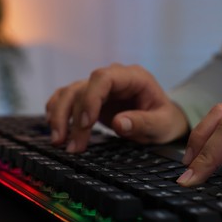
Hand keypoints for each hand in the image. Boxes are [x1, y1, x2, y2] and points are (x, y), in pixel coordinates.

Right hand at [46, 63, 188, 151]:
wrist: (163, 121)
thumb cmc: (165, 120)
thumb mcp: (162, 124)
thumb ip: (143, 122)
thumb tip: (118, 123)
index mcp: (134, 78)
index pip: (104, 78)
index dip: (91, 97)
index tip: (87, 123)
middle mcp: (114, 79)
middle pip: (83, 87)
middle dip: (73, 115)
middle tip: (70, 144)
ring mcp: (101, 88)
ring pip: (70, 93)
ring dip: (60, 116)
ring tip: (59, 142)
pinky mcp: (92, 100)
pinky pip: (69, 99)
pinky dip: (58, 112)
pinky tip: (56, 129)